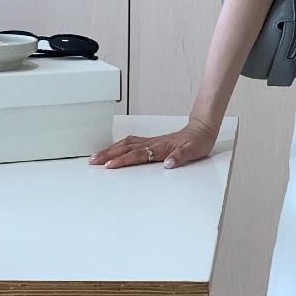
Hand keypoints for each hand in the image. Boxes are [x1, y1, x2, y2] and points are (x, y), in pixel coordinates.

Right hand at [88, 120, 217, 169]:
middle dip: (107, 155)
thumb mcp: (193, 152)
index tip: (109, 166)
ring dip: (110, 150)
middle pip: (125, 148)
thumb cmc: (197, 142)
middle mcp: (152, 143)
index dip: (122, 160)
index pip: (137, 155)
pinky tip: (113, 148)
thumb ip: (180, 157)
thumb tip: (168, 163)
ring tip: (96, 156)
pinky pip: (130, 142)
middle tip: (93, 161)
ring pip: (125, 144)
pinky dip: (119, 145)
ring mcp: (150, 140)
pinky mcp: (151, 140)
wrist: (202, 130)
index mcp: (160, 147)